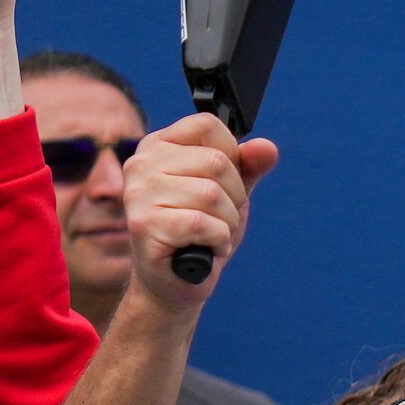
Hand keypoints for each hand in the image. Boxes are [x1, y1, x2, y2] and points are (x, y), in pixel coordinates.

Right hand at [120, 115, 277, 311]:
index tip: (221, 182)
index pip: (208, 125)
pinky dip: (218, 240)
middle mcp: (141, 164)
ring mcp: (138, 194)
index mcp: (158, 146)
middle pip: (217, 162)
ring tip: (209, 234)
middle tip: (216, 217)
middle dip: (233, 197)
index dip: (232, 156)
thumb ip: (248, 166)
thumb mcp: (232, 191)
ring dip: (227, 223)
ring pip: (212, 195)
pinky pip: (204, 224)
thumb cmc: (201, 230)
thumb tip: (266, 148)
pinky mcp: (144, 225)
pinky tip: (204, 248)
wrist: (177, 279)